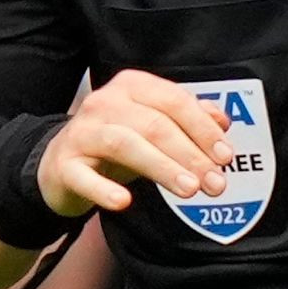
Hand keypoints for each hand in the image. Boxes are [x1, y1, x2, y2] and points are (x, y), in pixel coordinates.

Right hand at [39, 72, 233, 218]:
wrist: (60, 164)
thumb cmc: (116, 145)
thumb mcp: (155, 128)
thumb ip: (188, 120)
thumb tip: (222, 122)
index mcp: (132, 86)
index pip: (174, 101)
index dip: (203, 129)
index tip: (226, 157)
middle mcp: (105, 102)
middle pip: (155, 125)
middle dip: (191, 155)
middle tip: (216, 183)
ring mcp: (81, 132)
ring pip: (125, 144)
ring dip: (162, 167)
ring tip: (189, 190)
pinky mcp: (64, 164)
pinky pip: (83, 176)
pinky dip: (104, 189)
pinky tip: (124, 202)